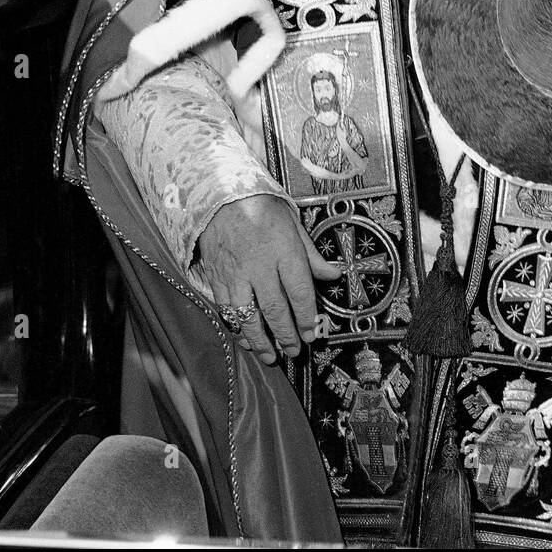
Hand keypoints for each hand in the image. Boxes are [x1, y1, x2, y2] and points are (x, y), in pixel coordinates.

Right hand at [197, 194, 339, 364]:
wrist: (222, 196)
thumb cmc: (262, 208)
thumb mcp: (294, 224)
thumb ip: (312, 254)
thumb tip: (334, 275)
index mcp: (284, 251)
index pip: (299, 292)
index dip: (306, 318)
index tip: (311, 334)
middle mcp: (259, 266)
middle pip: (275, 310)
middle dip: (286, 335)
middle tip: (295, 351)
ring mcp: (236, 274)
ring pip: (248, 316)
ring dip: (260, 340)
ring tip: (271, 356)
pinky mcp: (217, 277)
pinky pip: (227, 310)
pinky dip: (237, 328)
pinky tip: (245, 338)